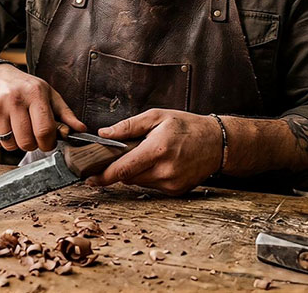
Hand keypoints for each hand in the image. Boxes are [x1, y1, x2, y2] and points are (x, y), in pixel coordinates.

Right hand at [0, 63, 85, 152]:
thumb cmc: (23, 86)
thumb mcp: (48, 94)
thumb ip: (65, 114)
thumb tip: (81, 129)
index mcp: (35, 93)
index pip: (45, 131)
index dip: (48, 143)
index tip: (47, 142)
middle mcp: (14, 98)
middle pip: (26, 141)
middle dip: (31, 144)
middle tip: (29, 134)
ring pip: (9, 144)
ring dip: (13, 142)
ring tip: (14, 127)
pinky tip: (1, 126)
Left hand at [85, 109, 222, 194]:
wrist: (217, 143)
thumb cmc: (187, 127)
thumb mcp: (157, 117)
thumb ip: (128, 127)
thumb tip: (104, 134)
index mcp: (157, 150)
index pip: (123, 170)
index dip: (104, 176)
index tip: (90, 178)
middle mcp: (164, 171)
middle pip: (128, 177)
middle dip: (121, 168)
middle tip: (125, 153)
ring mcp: (171, 184)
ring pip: (139, 182)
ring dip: (136, 172)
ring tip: (149, 154)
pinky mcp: (176, 191)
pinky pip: (152, 186)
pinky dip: (149, 176)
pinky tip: (160, 163)